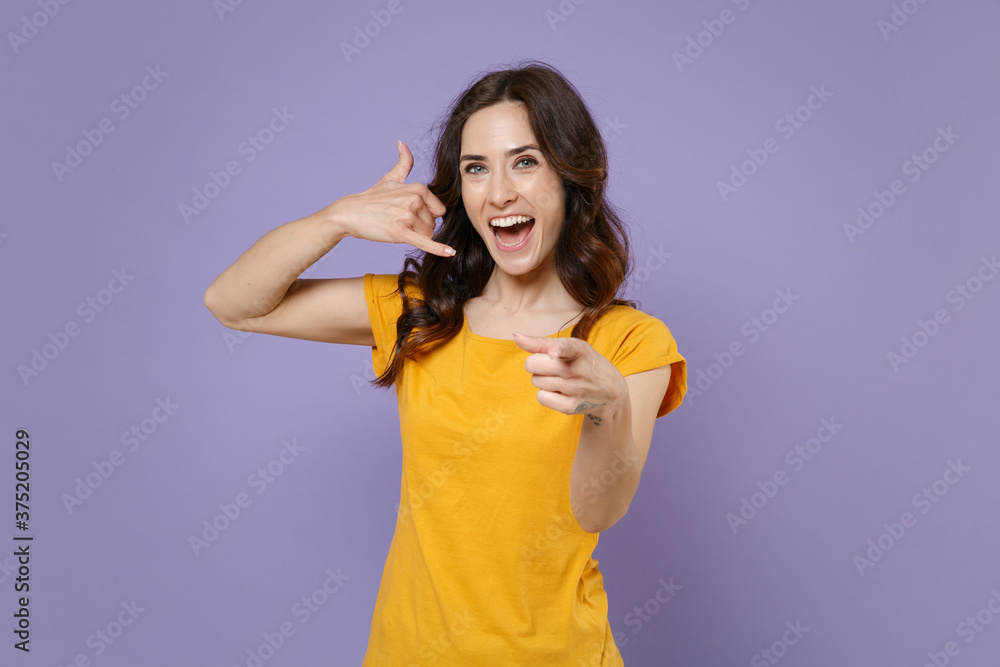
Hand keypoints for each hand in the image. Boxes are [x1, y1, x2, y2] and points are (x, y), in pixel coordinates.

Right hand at [326, 141, 454, 256]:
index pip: (439, 209)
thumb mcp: (391, 178)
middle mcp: (414, 200)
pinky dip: (439, 249)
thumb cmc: (372, 198)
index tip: (411, 213)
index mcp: (418, 188)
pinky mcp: (400, 233)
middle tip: (400, 221)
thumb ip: (403, 163)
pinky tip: (451, 253)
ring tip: (397, 227)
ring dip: (416, 236)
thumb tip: (403, 143)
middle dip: (420, 226)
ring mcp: (407, 216)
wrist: (350, 213)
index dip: (427, 215)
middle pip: (434, 223)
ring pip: (428, 234)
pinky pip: (425, 242)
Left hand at [513, 333, 628, 419]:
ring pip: (535, 381)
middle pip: (532, 364)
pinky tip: (561, 392)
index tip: (554, 353)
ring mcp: (575, 389)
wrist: (610, 392)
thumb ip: (542, 342)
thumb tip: (516, 336)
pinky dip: (546, 394)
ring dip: (542, 380)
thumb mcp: (571, 347)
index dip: (558, 350)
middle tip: (552, 366)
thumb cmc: (583, 363)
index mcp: (579, 350)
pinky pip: (541, 397)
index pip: (568, 348)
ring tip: (561, 379)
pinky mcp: (571, 407)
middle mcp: (577, 369)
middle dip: (536, 364)